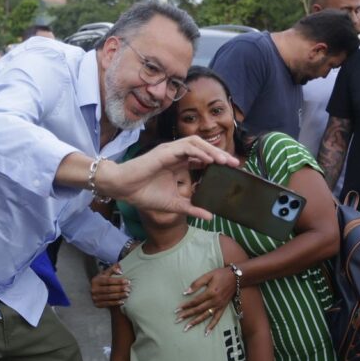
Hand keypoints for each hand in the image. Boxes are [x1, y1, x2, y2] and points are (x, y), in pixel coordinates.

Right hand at [91, 264, 129, 307]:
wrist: (95, 291)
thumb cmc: (102, 280)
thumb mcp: (105, 273)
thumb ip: (113, 269)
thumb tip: (120, 271)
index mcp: (96, 280)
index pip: (108, 280)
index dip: (118, 281)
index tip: (127, 281)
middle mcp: (94, 289)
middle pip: (109, 289)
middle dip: (120, 289)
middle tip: (129, 289)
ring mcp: (95, 297)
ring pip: (109, 297)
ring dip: (119, 296)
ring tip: (127, 294)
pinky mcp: (97, 304)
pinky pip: (108, 304)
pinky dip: (115, 303)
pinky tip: (122, 302)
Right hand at [98, 137, 238, 219]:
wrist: (124, 189)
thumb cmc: (144, 194)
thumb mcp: (174, 204)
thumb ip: (192, 208)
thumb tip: (210, 216)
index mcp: (178, 164)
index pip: (202, 158)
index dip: (217, 162)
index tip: (231, 170)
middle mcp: (176, 155)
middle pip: (203, 148)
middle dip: (220, 154)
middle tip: (235, 164)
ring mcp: (170, 151)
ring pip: (196, 143)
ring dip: (212, 150)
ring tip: (225, 160)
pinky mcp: (165, 152)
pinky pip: (186, 147)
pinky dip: (199, 152)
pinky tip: (209, 160)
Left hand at [176, 266, 235, 333]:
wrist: (237, 277)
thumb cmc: (220, 274)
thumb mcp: (208, 275)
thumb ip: (196, 284)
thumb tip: (186, 292)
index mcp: (210, 292)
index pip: (195, 301)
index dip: (185, 306)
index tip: (177, 310)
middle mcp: (214, 301)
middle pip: (198, 310)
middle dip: (187, 315)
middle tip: (177, 320)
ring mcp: (219, 306)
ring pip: (205, 316)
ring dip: (195, 322)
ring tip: (186, 328)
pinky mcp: (223, 308)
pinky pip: (217, 319)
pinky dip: (211, 326)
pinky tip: (206, 332)